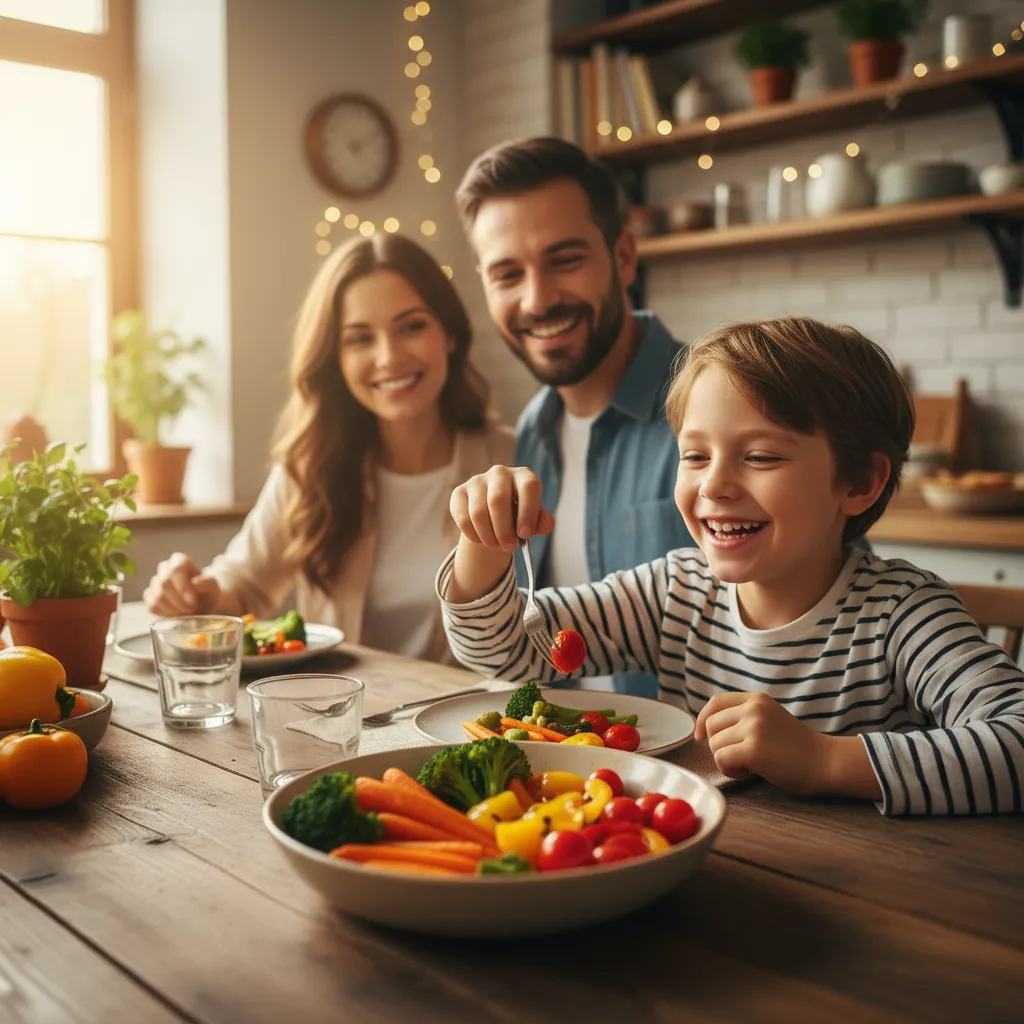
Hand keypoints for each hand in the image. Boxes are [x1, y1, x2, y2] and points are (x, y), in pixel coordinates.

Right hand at [144, 553, 222, 616]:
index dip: (183, 587)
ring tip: (187, 612)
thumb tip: (195, 582)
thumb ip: (208, 583)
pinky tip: (177, 614)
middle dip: (179, 601)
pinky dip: (166, 614)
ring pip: (157, 596)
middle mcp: (164, 568)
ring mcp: (155, 582)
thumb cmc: (207, 593)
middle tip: (191, 609)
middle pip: (164, 583)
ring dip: (174, 609)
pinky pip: (152, 606)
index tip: (192, 601)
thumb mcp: (214, 588)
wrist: (201, 604)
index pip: (176, 569)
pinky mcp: (149, 596)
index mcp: (180, 560)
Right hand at [446, 466, 554, 602]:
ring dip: (488, 536)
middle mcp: (500, 473)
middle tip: (509, 547)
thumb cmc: (518, 515)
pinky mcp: (459, 492)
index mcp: (523, 476)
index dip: (528, 512)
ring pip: (478, 512)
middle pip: (497, 500)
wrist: (494, 515)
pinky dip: (473, 535)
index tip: (525, 534)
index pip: (529, 487)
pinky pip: (463, 518)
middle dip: (503, 530)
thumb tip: (544, 525)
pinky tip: (482, 540)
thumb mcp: (534, 519)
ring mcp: (477, 481)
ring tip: (496, 545)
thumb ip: (542, 522)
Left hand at [695, 692, 827, 795]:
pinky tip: (748, 773)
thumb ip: (744, 717)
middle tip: (739, 758)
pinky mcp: (754, 749)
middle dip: (718, 745)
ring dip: (725, 760)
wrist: (825, 762)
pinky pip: (721, 759)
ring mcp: (754, 727)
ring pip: (714, 744)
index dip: (702, 719)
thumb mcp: (769, 719)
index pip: (716, 702)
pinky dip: (729, 770)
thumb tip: (707, 729)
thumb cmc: (796, 748)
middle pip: (711, 725)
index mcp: (756, 699)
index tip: (701, 736)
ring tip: (748, 766)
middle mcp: (753, 708)